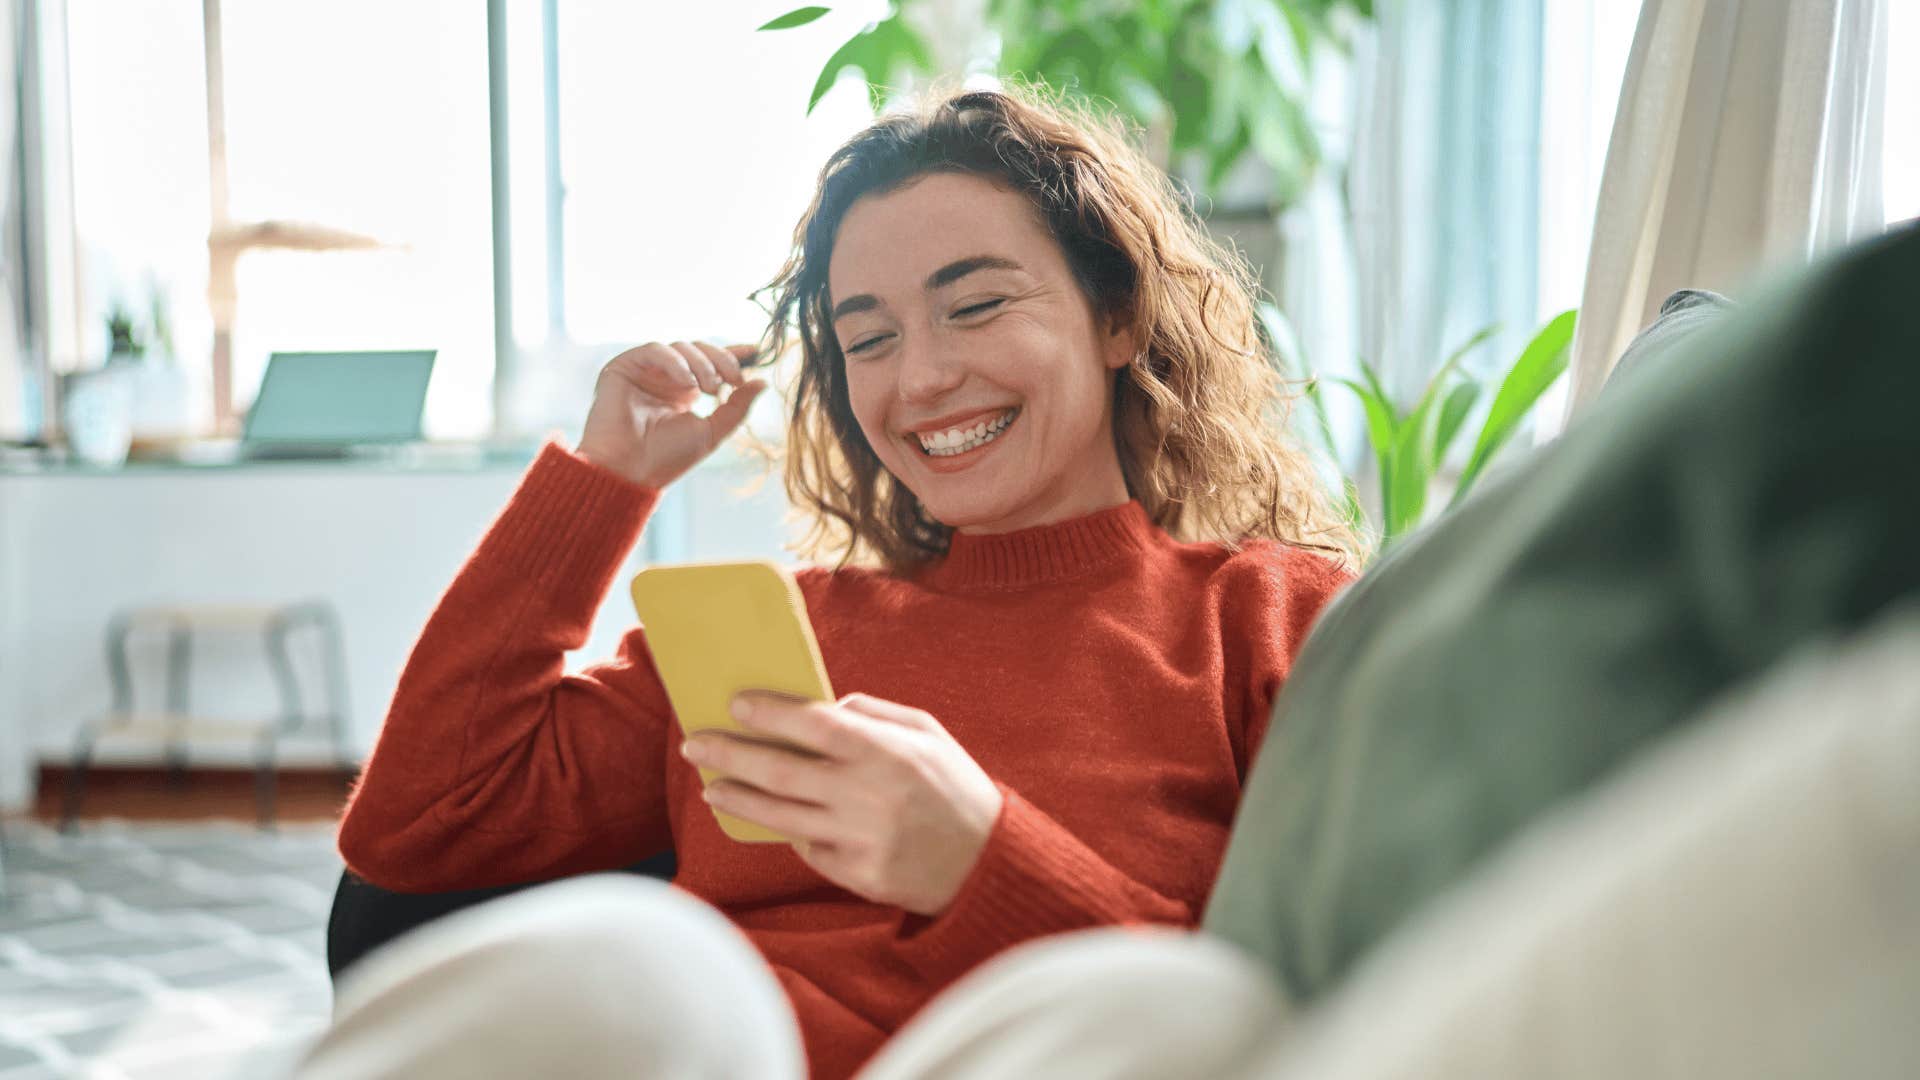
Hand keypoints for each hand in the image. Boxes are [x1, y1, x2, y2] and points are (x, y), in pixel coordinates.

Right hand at [575, 341, 767, 488]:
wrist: (629, 471)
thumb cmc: (667, 458)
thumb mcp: (712, 431)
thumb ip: (737, 407)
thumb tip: (763, 382)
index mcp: (684, 392)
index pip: (710, 363)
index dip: (732, 354)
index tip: (756, 350)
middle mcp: (665, 378)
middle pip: (699, 350)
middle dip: (721, 360)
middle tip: (733, 380)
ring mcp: (645, 371)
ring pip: (681, 347)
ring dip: (701, 364)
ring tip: (709, 389)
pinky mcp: (624, 367)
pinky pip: (655, 349)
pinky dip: (675, 362)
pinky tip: (687, 382)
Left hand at [680, 692, 1004, 915]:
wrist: (988, 863)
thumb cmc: (955, 787)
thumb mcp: (929, 734)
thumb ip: (875, 713)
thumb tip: (823, 705)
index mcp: (886, 752)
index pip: (813, 724)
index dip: (770, 713)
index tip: (735, 703)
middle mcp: (867, 795)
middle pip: (780, 771)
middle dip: (730, 754)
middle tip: (696, 744)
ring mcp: (859, 839)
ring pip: (780, 816)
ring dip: (738, 799)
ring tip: (711, 787)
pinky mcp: (855, 874)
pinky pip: (807, 848)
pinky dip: (789, 831)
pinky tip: (773, 818)